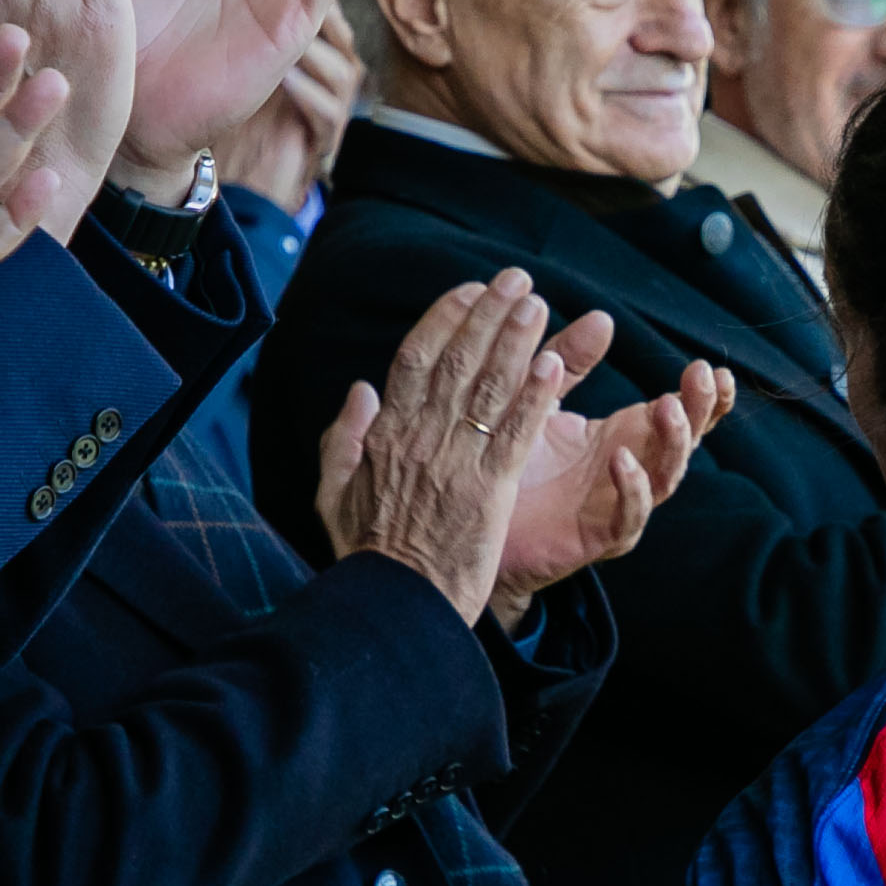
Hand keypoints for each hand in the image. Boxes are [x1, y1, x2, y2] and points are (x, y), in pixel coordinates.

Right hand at [309, 271, 575, 625]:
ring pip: (490, 387)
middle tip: (516, 279)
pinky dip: (534, 396)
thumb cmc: (365, 555)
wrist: (396, 607)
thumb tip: (361, 388)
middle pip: (458, 361)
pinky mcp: (489, 492)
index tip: (468, 290)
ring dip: (516, 340)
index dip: (443, 319)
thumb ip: (342, 438)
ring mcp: (456, 463)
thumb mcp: (332, 494)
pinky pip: (515, 433)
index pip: (414, 360)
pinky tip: (553, 365)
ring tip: (538, 304)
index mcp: (383, 435)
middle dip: (489, 314)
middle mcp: (420, 439)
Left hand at [494, 341, 729, 631]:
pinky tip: (623, 460)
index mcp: (626, 436)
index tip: (714, 368)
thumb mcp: (542, 398)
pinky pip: (628, 518)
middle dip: (699, 410)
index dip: (705, 396)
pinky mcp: (596, 536)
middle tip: (699, 376)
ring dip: (673, 443)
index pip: (682, 415)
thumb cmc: (515, 457)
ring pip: (665, 479)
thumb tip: (602, 317)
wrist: (478, 519)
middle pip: (684, 443)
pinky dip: (632, 490)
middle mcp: (632, 471)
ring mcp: (618, 505)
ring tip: (668, 407)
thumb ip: (568, 361)